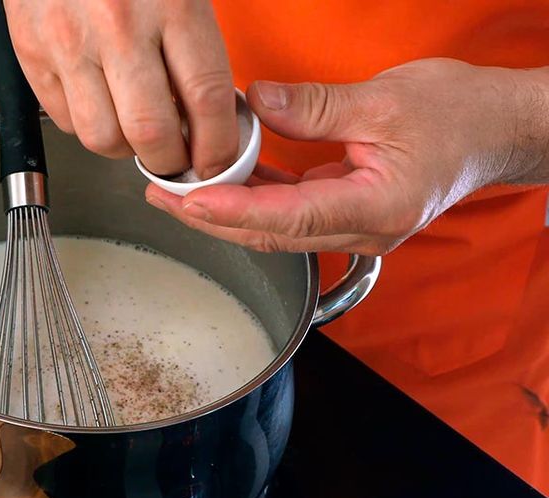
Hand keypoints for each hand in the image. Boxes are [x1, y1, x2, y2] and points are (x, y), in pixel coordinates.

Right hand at [4, 0, 237, 178]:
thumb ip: (198, 40)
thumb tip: (214, 110)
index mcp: (170, 2)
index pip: (206, 100)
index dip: (218, 145)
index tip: (220, 158)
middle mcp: (117, 27)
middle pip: (151, 132)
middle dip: (171, 159)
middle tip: (179, 157)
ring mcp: (68, 44)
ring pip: (102, 137)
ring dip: (125, 147)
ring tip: (137, 132)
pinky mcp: (31, 53)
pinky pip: (63, 119)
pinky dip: (86, 124)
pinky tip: (101, 103)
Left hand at [145, 58, 548, 254]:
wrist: (499, 130)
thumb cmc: (461, 116)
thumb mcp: (384, 100)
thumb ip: (314, 107)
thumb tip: (256, 103)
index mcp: (377, 208)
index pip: (290, 217)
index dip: (234, 212)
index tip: (191, 201)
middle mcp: (364, 231)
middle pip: (272, 233)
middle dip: (212, 218)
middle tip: (162, 196)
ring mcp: (355, 228)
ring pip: (276, 229)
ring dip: (226, 212)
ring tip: (177, 192)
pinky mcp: (347, 214)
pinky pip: (291, 213)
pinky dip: (254, 200)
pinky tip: (221, 184)